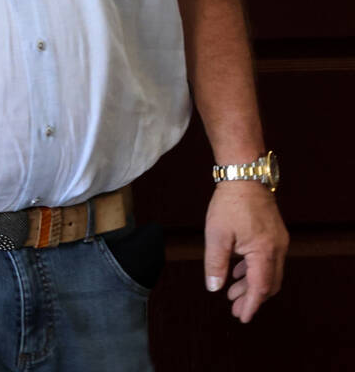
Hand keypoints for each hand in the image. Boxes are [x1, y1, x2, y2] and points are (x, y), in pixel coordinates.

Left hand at [203, 181, 287, 321]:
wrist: (244, 176)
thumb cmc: (229, 204)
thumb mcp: (217, 235)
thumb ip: (215, 264)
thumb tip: (214, 288)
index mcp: (264, 252)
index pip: (260, 287)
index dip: (251, 304)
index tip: (242, 317)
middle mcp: (277, 249)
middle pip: (268, 283)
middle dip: (251, 298)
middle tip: (235, 309)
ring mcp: (279, 241)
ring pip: (269, 272)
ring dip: (251, 284)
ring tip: (232, 293)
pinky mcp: (275, 234)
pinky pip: (268, 259)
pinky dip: (254, 270)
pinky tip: (239, 272)